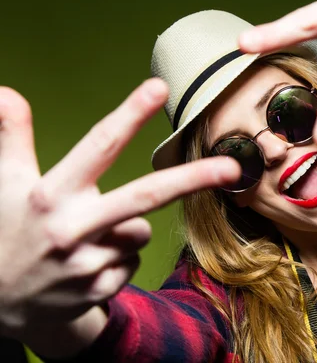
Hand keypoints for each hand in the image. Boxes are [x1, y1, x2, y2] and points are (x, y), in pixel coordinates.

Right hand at [0, 80, 239, 341]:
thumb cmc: (7, 229)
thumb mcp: (5, 181)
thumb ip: (11, 136)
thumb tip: (6, 91)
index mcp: (51, 194)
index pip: (98, 146)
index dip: (129, 114)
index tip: (157, 87)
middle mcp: (72, 229)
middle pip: (146, 196)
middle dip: (194, 179)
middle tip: (233, 167)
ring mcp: (87, 264)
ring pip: (140, 232)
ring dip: (123, 229)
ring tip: (83, 239)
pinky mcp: (99, 290)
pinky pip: (133, 261)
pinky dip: (118, 258)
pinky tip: (86, 265)